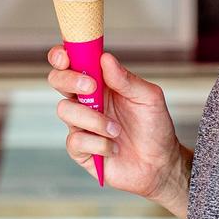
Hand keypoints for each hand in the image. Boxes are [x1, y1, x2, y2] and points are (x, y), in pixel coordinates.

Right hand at [48, 49, 187, 213]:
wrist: (160, 163)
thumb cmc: (154, 127)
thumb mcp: (148, 98)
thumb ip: (126, 79)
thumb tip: (105, 58)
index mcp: (101, 82)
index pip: (73, 62)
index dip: (61, 55)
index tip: (65, 56)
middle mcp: (87, 101)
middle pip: (58, 80)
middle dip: (69, 80)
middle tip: (91, 87)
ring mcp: (81, 124)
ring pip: (66, 110)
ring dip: (94, 119)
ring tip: (117, 130)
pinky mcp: (80, 149)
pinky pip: (75, 140)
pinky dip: (99, 143)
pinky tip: (114, 148)